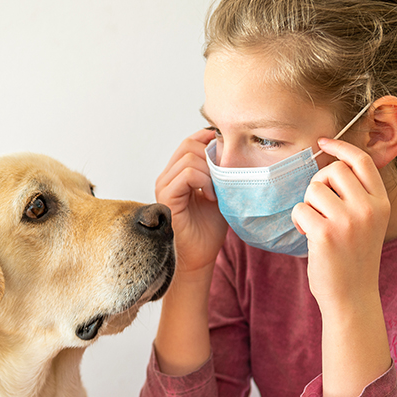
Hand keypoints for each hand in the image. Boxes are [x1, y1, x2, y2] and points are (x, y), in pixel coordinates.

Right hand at [155, 129, 228, 277]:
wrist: (200, 256)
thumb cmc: (209, 228)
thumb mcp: (219, 192)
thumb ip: (220, 171)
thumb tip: (232, 147)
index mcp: (177, 173)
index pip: (190, 141)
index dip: (210, 140)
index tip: (229, 154)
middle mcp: (167, 176)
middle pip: (189, 145)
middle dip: (212, 156)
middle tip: (224, 177)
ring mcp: (164, 185)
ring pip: (189, 157)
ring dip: (210, 172)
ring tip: (218, 192)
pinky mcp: (167, 196)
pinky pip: (188, 174)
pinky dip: (205, 182)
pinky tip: (212, 197)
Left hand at [291, 138, 390, 309]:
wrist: (353, 298)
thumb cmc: (353, 259)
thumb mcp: (367, 223)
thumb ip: (356, 196)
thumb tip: (329, 166)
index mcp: (381, 203)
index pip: (361, 161)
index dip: (341, 148)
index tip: (324, 142)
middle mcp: (368, 209)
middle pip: (332, 171)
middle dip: (319, 185)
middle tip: (319, 208)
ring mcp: (348, 221)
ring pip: (313, 189)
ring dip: (307, 205)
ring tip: (316, 226)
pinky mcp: (326, 234)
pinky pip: (300, 209)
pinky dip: (299, 221)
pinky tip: (309, 237)